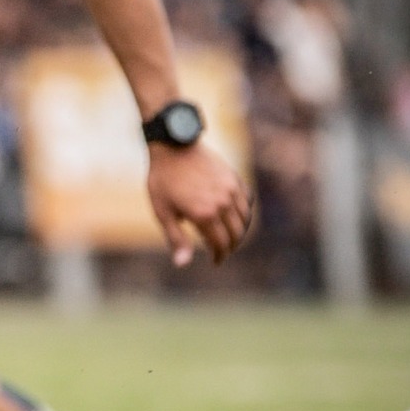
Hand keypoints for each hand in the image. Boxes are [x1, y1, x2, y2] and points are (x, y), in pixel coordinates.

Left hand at [147, 138, 252, 266]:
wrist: (173, 146)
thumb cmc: (162, 181)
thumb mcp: (163, 212)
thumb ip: (176, 238)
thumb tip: (182, 264)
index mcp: (204, 215)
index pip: (221, 244)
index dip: (220, 256)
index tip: (216, 262)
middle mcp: (222, 203)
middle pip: (236, 234)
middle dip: (231, 247)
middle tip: (223, 252)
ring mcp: (231, 189)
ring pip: (245, 219)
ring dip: (240, 232)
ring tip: (230, 238)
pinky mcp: (234, 178)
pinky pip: (246, 201)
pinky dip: (244, 213)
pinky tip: (235, 217)